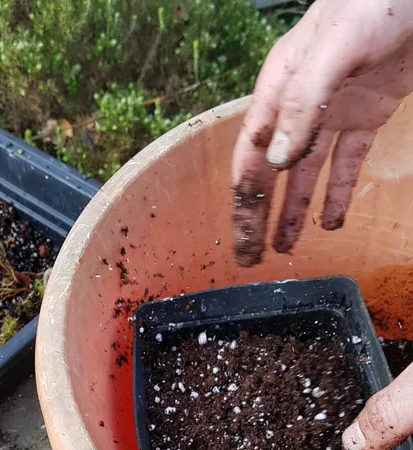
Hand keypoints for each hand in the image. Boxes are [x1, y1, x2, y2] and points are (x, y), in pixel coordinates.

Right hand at [232, 0, 412, 266]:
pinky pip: (347, 161)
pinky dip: (339, 192)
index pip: (251, 158)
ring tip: (284, 248)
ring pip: (306, 174)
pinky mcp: (367, 114)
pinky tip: (332, 220)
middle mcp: (300, 106)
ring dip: (294, 212)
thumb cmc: (375, 2)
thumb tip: (278, 161)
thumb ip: (305, 102)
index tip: (240, 240)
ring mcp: (333, 112)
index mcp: (279, 90)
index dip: (244, 202)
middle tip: (251, 258)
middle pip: (272, 174)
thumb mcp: (336, 47)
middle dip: (260, 216)